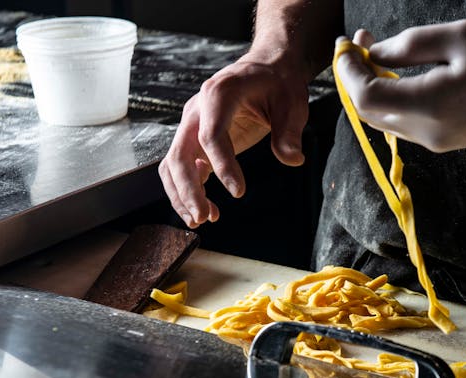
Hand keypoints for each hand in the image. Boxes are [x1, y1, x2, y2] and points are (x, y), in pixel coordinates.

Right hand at [158, 50, 309, 227]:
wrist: (267, 70)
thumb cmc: (278, 84)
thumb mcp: (292, 103)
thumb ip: (290, 131)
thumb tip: (293, 159)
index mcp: (220, 94)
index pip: (211, 134)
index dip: (222, 165)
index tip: (238, 192)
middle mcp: (197, 110)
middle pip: (179, 153)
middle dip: (188, 189)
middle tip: (204, 218)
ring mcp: (192, 125)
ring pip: (173, 164)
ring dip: (182, 195)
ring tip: (202, 220)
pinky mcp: (195, 139)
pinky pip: (182, 168)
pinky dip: (189, 191)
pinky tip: (210, 211)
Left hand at [335, 20, 465, 151]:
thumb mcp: (460, 37)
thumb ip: (410, 46)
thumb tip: (373, 53)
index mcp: (431, 106)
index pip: (366, 97)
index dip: (348, 71)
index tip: (346, 44)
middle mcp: (428, 133)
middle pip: (370, 113)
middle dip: (356, 78)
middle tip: (361, 43)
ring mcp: (436, 143)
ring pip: (385, 121)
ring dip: (373, 89)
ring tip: (377, 53)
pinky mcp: (445, 142)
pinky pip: (404, 124)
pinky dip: (393, 101)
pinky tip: (399, 75)